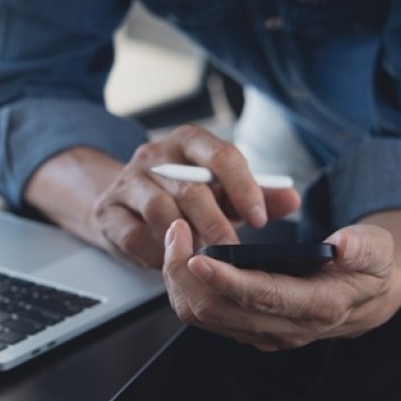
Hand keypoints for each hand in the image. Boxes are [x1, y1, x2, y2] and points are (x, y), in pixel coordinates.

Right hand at [91, 125, 300, 266]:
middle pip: (190, 188)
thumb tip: (291, 198)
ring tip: (202, 256)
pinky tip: (171, 259)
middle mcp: (155, 155)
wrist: (125, 204)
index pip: (220, 154)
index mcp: (188, 141)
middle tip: (232, 250)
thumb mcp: (222, 191)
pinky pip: (134, 235)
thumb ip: (257, 195)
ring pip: (161, 211)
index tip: (260, 219)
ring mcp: (127, 182)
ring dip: (186, 239)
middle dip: (217, 224)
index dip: (244, 188)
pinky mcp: (108, 211)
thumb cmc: (183, 198)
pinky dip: (157, 252)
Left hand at [162, 218, 400, 349]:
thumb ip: (364, 246)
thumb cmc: (368, 268)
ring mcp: (263, 333)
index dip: (225, 279)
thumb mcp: (378, 249)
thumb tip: (344, 244)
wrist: (366, 298)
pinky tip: (181, 256)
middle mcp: (285, 328)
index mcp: (317, 307)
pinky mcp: (248, 329)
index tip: (197, 256)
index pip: (261, 297)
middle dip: (186, 273)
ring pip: (203, 317)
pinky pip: (204, 315)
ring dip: (179, 280)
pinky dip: (185, 286)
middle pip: (218, 311)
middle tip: (176, 230)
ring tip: (174, 238)